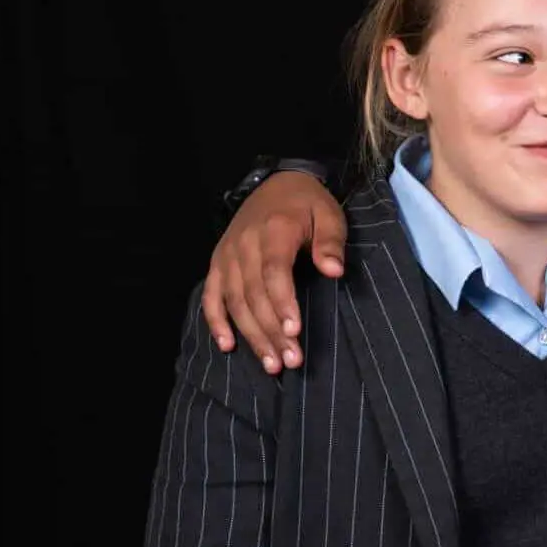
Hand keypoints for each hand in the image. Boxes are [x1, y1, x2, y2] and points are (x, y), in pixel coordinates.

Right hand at [202, 172, 346, 373]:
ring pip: (234, 301)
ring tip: (271, 364)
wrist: (277, 182)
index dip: (282, 303)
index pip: (274, 272)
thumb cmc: (308, 204)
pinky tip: (228, 346)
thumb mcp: (329, 214)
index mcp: (273, 232)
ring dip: (250, 335)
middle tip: (290, 361)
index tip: (293, 331)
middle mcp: (243, 245)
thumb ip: (331, 241)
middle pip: (253, 294)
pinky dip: (216, 321)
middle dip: (271, 331)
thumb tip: (334, 271)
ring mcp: (227, 255)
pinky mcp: (217, 262)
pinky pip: (212, 296)